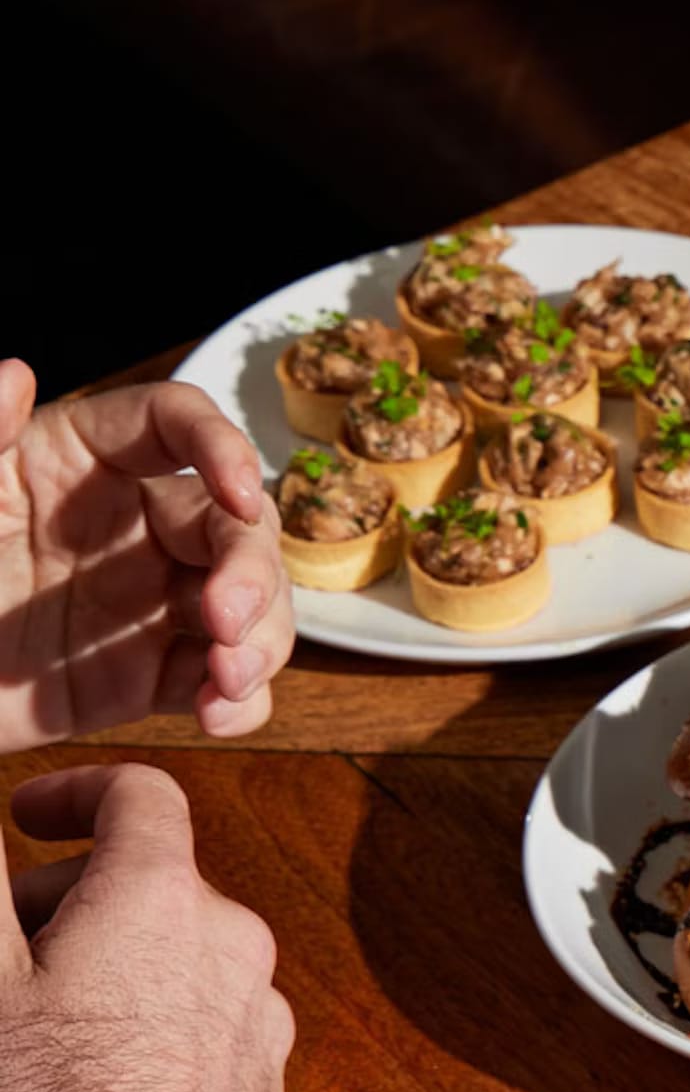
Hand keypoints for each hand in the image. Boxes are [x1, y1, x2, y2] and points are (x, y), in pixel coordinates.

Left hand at [0, 360, 290, 752]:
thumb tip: (15, 375)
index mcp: (74, 462)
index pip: (175, 424)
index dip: (222, 447)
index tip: (239, 493)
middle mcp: (126, 525)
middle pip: (233, 523)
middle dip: (252, 572)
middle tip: (227, 622)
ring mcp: (145, 602)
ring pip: (250, 602)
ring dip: (263, 640)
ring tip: (226, 682)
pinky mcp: (149, 674)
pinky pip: (222, 680)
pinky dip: (241, 700)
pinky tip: (218, 716)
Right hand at [0, 765, 291, 1091]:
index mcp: (163, 897)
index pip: (141, 794)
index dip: (76, 793)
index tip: (31, 818)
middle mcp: (233, 941)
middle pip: (154, 878)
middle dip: (74, 894)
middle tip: (12, 945)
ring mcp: (258, 1009)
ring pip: (181, 948)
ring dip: (115, 955)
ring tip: (49, 1015)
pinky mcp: (264, 1069)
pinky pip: (206, 1010)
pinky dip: (155, 1010)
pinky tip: (101, 1065)